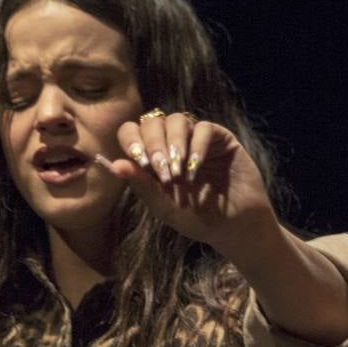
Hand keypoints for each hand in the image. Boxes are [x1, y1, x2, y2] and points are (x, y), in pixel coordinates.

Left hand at [96, 112, 275, 252]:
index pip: (131, 132)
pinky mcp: (220, 138)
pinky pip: (203, 128)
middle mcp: (171, 142)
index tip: (141, 163)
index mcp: (152, 156)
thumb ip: (141, 183)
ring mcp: (195, 138)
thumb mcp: (162, 204)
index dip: (132, 142)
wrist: (232, 226)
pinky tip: (195, 168)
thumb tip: (115, 165)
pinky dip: (196, 146)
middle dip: (154, 146)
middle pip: (152, 122)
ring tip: (179, 173)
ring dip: (174, 144)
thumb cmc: (194, 218)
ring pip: (177, 120)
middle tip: (163, 172)